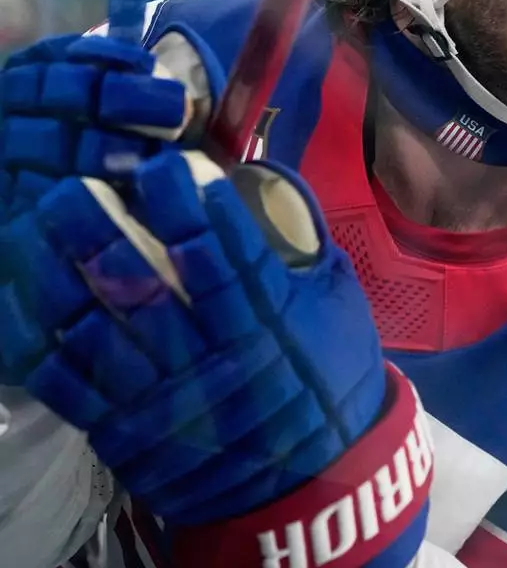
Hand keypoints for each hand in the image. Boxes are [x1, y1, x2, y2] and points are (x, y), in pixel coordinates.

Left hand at [0, 29, 389, 526]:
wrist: (312, 475)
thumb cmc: (330, 374)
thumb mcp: (339, 300)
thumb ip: (304, 244)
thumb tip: (266, 177)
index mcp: (269, 325)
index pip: (223, 258)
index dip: (189, 210)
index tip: (163, 167)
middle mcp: (212, 361)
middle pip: (145, 290)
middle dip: (103, 233)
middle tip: (75, 186)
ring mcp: (164, 400)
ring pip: (97, 333)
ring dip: (58, 277)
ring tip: (32, 229)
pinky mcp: (126, 430)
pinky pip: (69, 385)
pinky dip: (37, 339)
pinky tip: (20, 296)